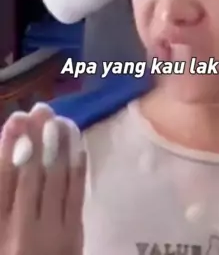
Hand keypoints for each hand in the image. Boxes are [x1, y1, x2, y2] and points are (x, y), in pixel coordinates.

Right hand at [0, 103, 85, 254]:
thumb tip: (11, 148)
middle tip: (41, 110)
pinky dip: (77, 166)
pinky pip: (76, 194)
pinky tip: (77, 146)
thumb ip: (4, 189)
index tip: (16, 118)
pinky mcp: (73, 236)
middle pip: (29, 174)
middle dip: (36, 137)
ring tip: (60, 120)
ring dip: (59, 145)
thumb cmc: (14, 250)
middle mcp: (19, 230)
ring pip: (55, 180)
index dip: (8, 145)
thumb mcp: (1, 227)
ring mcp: (49, 233)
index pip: (1, 179)